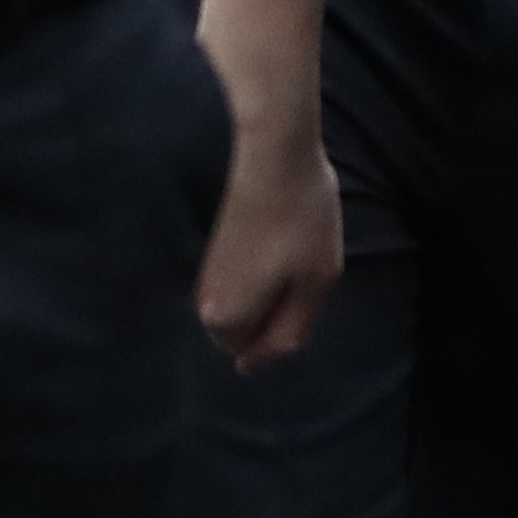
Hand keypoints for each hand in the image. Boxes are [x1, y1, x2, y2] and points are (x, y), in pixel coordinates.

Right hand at [195, 108, 345, 372]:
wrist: (269, 153)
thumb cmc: (299, 220)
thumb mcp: (316, 283)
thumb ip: (289, 329)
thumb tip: (251, 364)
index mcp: (227, 315)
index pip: (251, 354)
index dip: (283, 330)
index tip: (300, 292)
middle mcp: (201, 298)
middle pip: (238, 331)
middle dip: (269, 314)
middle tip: (298, 273)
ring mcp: (201, 270)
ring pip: (235, 305)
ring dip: (264, 292)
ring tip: (289, 255)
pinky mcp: (206, 246)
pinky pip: (231, 282)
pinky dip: (255, 273)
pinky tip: (275, 244)